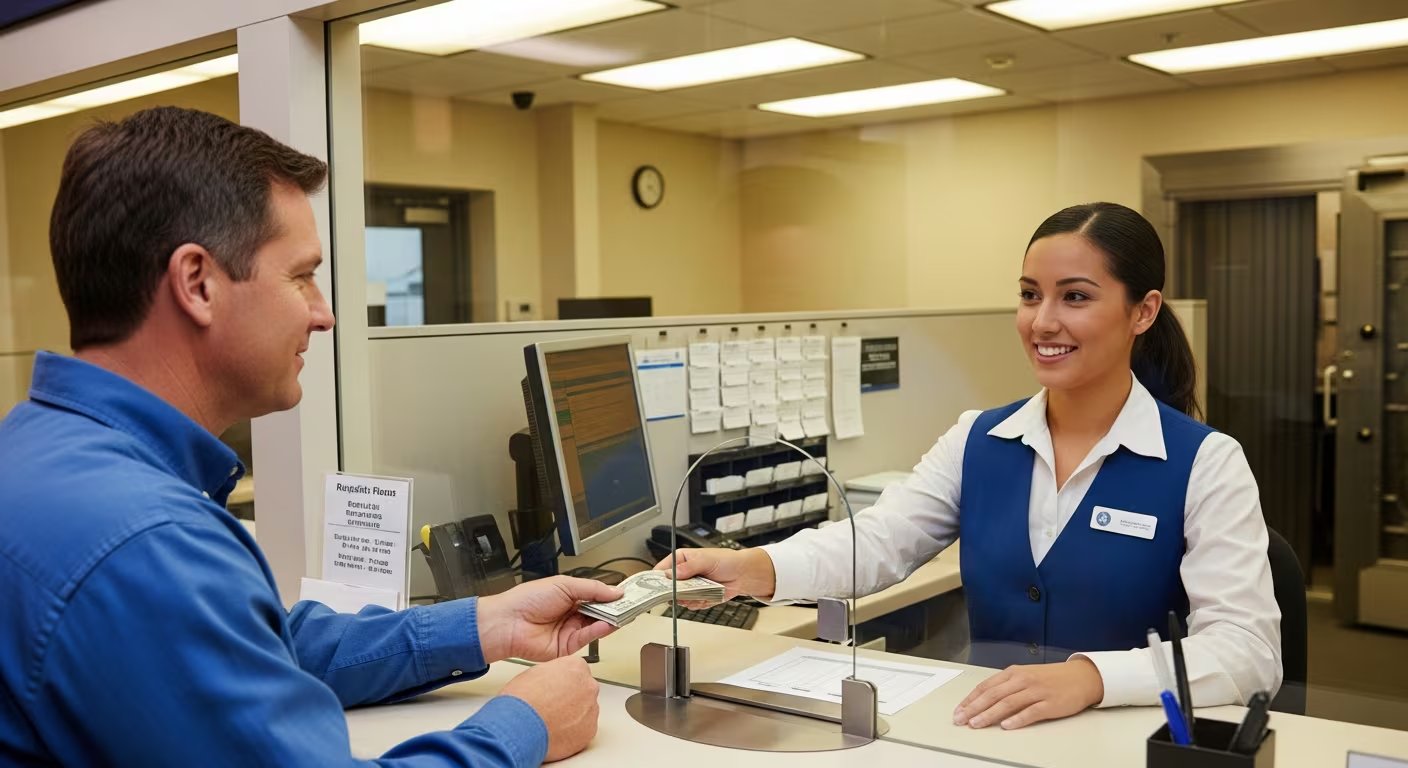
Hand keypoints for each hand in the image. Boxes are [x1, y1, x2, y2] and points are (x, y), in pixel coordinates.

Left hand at [477, 576, 622, 662]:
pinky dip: (599, 631)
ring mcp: (570, 631)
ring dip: (610, 619)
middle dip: (615, 608)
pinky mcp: (568, 647)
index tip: (628, 594)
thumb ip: (592, 589)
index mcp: (569, 596)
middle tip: (631, 604)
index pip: (597, 596)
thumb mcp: (564, 585)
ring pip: (597, 626)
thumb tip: (614, 591)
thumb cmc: (526, 600)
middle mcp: (571, 614)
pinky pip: (588, 638)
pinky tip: (607, 623)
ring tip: (622, 613)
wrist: (508, 622)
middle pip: (600, 612)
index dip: (612, 595)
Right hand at [499, 656, 599, 761]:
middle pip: (583, 690)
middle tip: (553, 706)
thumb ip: (552, 674)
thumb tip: (552, 681)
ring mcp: (591, 710)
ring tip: (552, 721)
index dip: (563, 681)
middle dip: (571, 697)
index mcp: (576, 667)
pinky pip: (583, 729)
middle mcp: (588, 686)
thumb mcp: (534, 673)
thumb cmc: (523, 701)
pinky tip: (556, 732)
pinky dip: (573, 732)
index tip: (556, 689)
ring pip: (585, 711)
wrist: (521, 727)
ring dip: (573, 715)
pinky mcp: (589, 731)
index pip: (577, 670)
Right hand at [652, 547, 776, 602]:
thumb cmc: (727, 561)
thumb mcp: (706, 560)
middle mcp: (683, 574)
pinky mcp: (697, 597)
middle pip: (668, 588)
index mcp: (681, 560)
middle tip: (684, 592)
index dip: (656, 580)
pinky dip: (699, 603)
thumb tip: (672, 574)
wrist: (743, 574)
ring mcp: (690, 586)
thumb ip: (689, 567)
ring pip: (679, 599)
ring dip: (689, 598)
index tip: (655, 588)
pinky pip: (691, 605)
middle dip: (676, 592)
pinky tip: (707, 596)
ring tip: (702, 591)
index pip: (661, 570)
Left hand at [952, 658, 1104, 729]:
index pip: (986, 686)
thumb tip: (982, 700)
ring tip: (977, 724)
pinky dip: (1017, 719)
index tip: (959, 710)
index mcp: (1014, 673)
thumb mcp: (1025, 676)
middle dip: (974, 708)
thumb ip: (1006, 686)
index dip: (970, 699)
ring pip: (1008, 703)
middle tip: (961, 719)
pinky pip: (1031, 712)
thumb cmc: (1050, 678)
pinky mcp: (1050, 704)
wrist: (1081, 677)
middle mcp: (1023, 680)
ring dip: (990, 714)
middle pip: (993, 695)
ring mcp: (1036, 692)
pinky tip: (1006, 726)